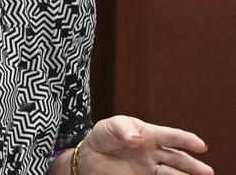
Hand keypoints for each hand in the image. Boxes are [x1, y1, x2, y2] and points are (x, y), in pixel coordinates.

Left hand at [79, 116, 212, 174]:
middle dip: (193, 165)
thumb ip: (123, 130)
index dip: (187, 139)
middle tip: (207, 172)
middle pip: (178, 159)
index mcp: (149, 134)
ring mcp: (149, 168)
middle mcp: (154, 153)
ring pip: (172, 174)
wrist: (89, 156)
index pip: (171, 136)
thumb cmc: (104, 136)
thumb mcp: (110, 126)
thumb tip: (137, 139)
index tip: (201, 145)